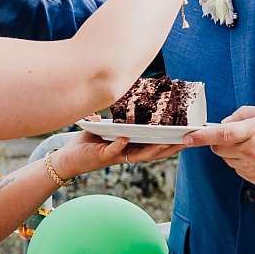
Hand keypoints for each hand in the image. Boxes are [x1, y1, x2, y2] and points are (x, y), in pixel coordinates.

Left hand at [54, 123, 184, 178]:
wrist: (68, 158)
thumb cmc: (87, 142)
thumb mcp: (102, 126)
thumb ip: (111, 115)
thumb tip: (113, 95)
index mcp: (131, 146)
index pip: (155, 144)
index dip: (170, 141)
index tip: (186, 134)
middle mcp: (127, 153)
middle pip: (154, 153)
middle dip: (171, 147)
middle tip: (187, 141)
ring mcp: (116, 156)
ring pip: (140, 156)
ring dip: (153, 149)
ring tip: (165, 141)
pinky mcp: (102, 157)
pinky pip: (114, 152)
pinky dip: (119, 146)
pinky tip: (126, 139)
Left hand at [183, 106, 254, 190]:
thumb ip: (242, 114)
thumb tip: (223, 123)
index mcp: (252, 133)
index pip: (221, 134)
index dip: (201, 136)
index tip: (187, 137)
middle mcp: (249, 152)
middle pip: (218, 149)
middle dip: (221, 142)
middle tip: (239, 137)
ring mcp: (251, 168)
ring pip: (227, 160)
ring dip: (234, 153)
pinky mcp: (254, 180)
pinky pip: (239, 170)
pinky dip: (243, 163)